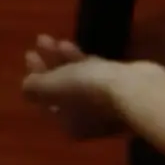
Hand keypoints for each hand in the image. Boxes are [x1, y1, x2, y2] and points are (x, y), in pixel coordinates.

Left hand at [20, 35, 154, 139]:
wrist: (136, 90)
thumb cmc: (89, 91)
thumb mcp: (52, 87)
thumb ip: (34, 87)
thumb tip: (27, 88)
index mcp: (70, 125)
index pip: (46, 102)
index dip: (35, 77)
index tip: (30, 54)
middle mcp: (88, 120)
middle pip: (61, 91)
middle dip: (49, 66)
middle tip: (41, 41)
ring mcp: (107, 107)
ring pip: (78, 81)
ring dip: (63, 60)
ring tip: (54, 39)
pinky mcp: (122, 92)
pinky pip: (95, 75)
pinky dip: (82, 61)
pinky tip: (73, 45)